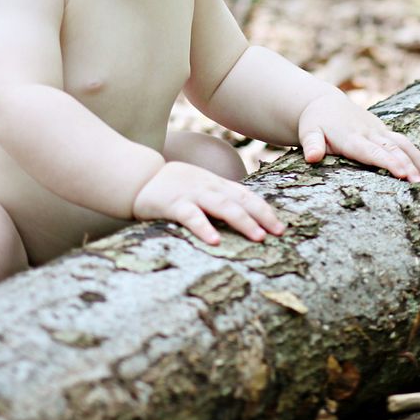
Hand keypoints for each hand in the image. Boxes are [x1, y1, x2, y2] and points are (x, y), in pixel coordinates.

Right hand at [131, 161, 286, 245]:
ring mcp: (192, 195)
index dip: (265, 210)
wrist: (139, 178)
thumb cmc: (172, 187)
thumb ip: (219, 197)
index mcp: (216, 185)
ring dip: (242, 222)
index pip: (247, 196)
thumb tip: (243, 215)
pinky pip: (192, 217)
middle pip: (241, 201)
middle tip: (278, 232)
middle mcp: (209, 188)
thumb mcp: (200, 187)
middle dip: (262, 216)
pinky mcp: (174, 205)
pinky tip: (216, 241)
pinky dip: (205, 228)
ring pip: (223, 207)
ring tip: (258, 237)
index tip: (281, 226)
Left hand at [298, 93, 419, 183]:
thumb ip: (311, 144)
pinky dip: (416, 156)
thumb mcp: (308, 132)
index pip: (372, 152)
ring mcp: (379, 131)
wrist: (325, 103)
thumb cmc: (316, 123)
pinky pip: (404, 143)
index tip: (402, 174)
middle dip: (408, 166)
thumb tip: (312, 157)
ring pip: (403, 145)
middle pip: (392, 150)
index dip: (388, 162)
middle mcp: (369, 133)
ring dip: (418, 162)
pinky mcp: (384, 131)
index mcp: (352, 137)